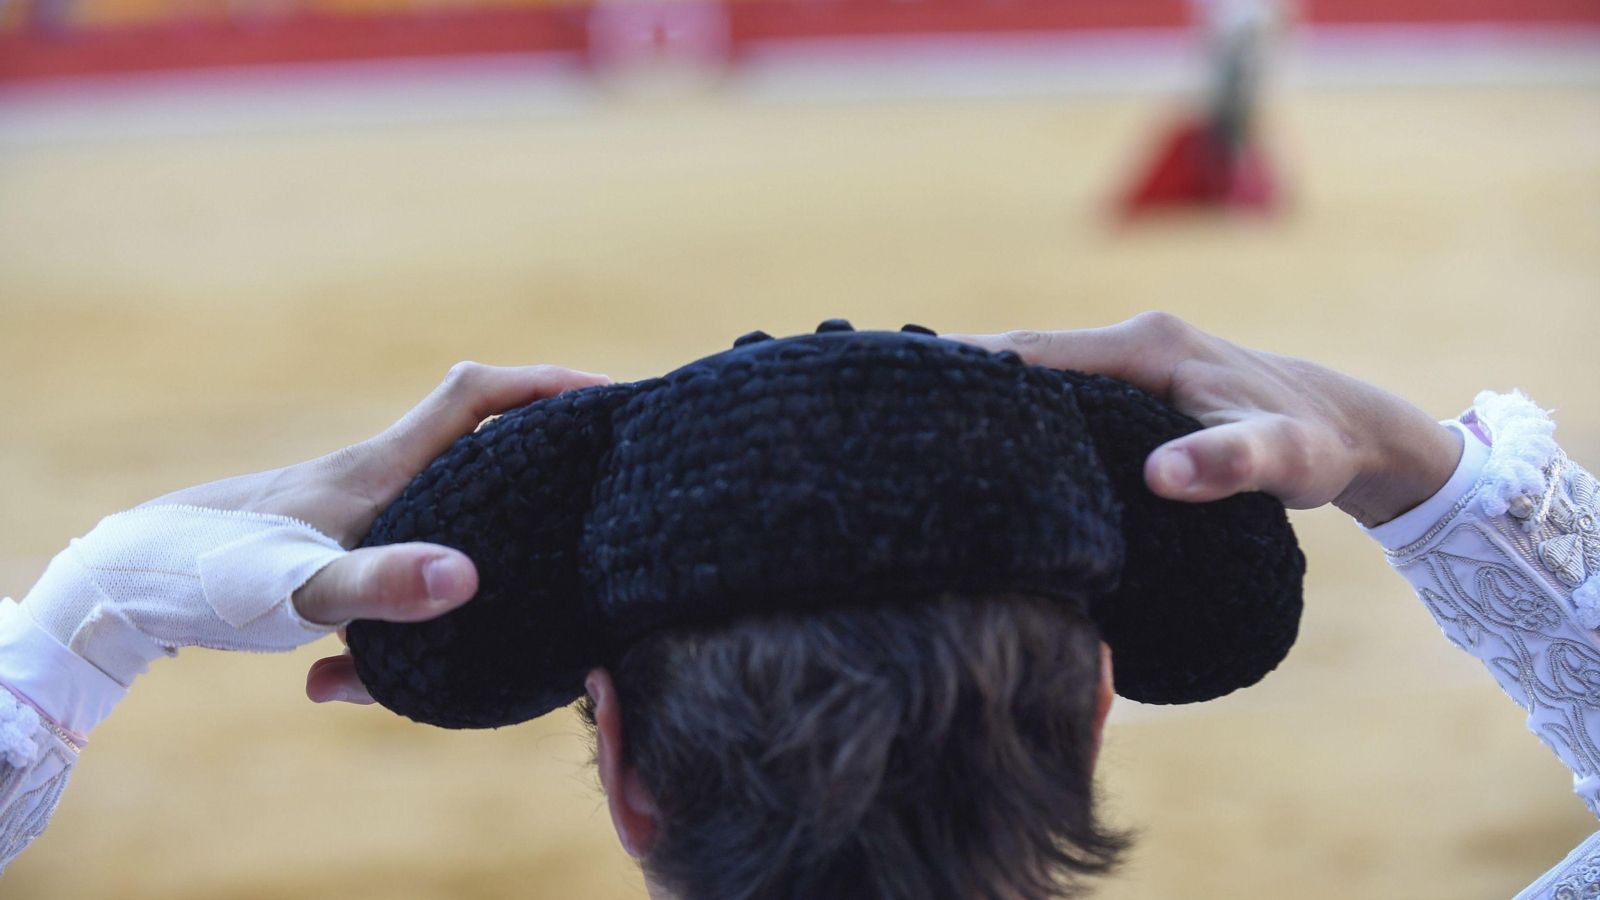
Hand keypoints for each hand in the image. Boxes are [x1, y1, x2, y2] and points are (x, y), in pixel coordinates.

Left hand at [143, 362, 609, 702]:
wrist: (134, 581)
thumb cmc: (217, 577)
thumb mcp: (304, 588)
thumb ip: (382, 585)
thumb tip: (467, 577)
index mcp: (383, 469)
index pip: (475, 397)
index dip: (545, 385)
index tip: (607, 395)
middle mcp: (380, 475)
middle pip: (478, 432)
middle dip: (545, 434)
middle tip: (608, 458)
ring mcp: (363, 505)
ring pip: (452, 487)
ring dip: (504, 495)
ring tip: (559, 530)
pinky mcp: (346, 538)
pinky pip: (421, 534)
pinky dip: (449, 557)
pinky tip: (453, 612)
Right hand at [948, 312, 1461, 526]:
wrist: (1345, 425)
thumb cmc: (1311, 444)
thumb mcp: (1281, 461)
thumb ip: (1227, 465)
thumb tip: (1160, 476)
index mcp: (1146, 345)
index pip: (1035, 353)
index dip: (969, 367)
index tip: (903, 386)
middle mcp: (1131, 340)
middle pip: (1021, 356)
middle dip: (955, 376)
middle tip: (881, 406)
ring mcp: (1129, 358)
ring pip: (1035, 372)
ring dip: (981, 391)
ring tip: (909, 420)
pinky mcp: (1132, 382)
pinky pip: (1058, 387)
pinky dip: (1017, 404)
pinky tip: (982, 434)